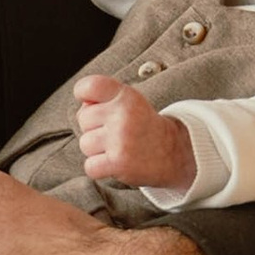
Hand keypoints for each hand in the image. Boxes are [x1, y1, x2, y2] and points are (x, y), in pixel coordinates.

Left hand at [74, 73, 194, 194]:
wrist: (173, 152)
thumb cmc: (142, 126)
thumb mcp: (129, 102)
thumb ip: (102, 100)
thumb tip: (81, 109)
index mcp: (125, 96)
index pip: (88, 86)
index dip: (83, 94)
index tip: (93, 103)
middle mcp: (123, 114)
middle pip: (82, 119)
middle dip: (94, 128)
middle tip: (116, 132)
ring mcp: (120, 139)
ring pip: (85, 144)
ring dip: (97, 150)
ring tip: (117, 147)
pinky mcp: (119, 162)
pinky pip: (90, 166)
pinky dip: (99, 168)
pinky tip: (115, 162)